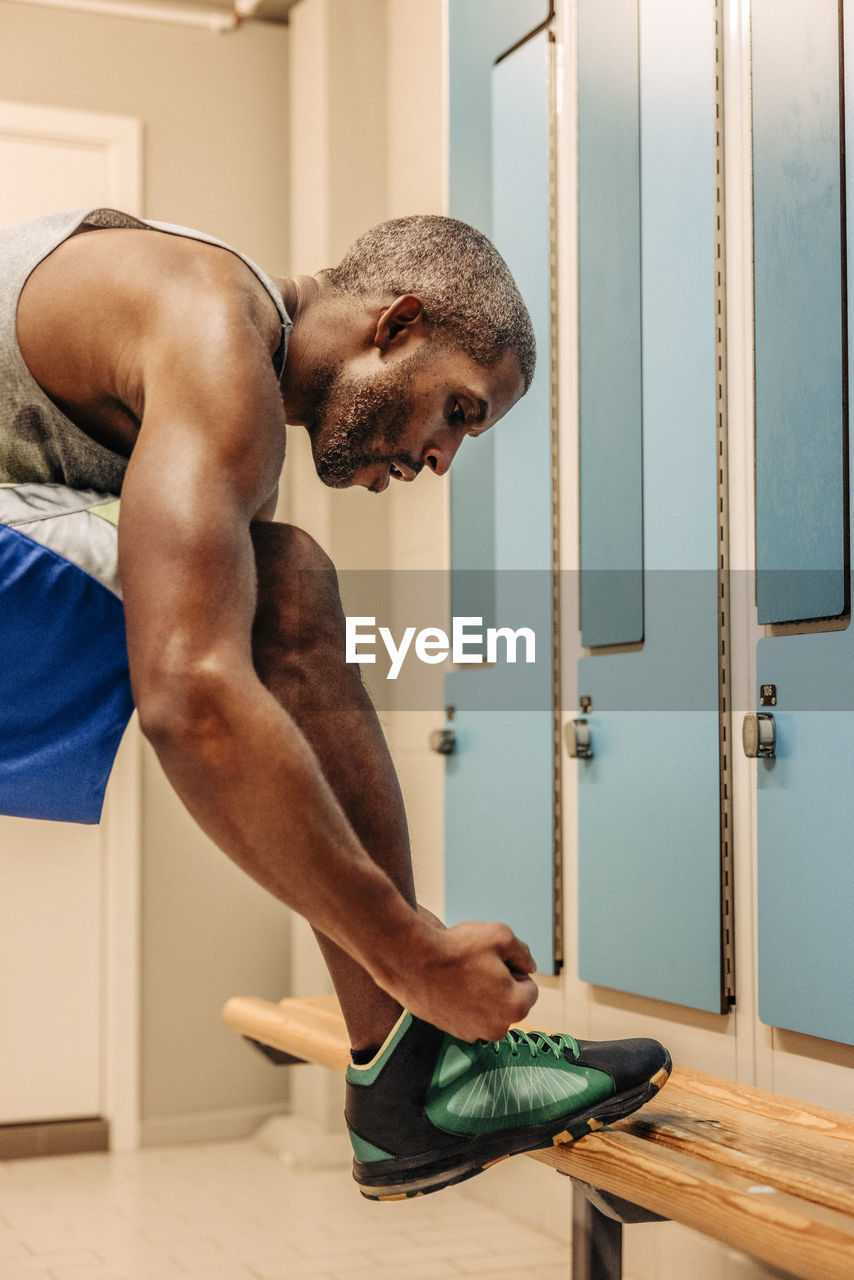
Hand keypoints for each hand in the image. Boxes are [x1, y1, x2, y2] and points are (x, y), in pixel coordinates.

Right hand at [383, 919, 538, 1041]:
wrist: (412, 961)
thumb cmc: (458, 948)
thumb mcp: (501, 936)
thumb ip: (523, 952)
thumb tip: (528, 966)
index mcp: (516, 1007)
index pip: (529, 987)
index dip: (514, 969)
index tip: (493, 960)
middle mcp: (497, 1028)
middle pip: (509, 1001)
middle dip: (500, 985)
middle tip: (477, 965)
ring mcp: (473, 1033)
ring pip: (488, 1008)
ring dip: (482, 994)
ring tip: (461, 974)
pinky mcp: (452, 1031)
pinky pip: (468, 1014)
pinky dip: (463, 1002)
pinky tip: (450, 984)